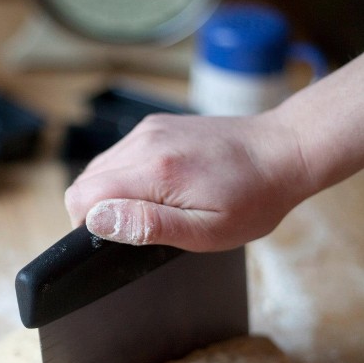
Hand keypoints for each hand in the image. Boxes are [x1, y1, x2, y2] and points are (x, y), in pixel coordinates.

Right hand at [65, 111, 309, 251]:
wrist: (280, 151)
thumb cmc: (252, 198)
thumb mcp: (206, 229)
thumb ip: (147, 224)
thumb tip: (97, 220)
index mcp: (155, 170)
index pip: (83, 195)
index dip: (86, 224)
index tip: (116, 237)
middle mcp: (145, 142)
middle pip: (85, 180)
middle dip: (98, 210)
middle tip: (138, 226)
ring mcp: (148, 129)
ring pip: (99, 167)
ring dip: (112, 193)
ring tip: (152, 205)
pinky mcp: (154, 125)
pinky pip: (119, 154)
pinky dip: (125, 175)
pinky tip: (157, 186)